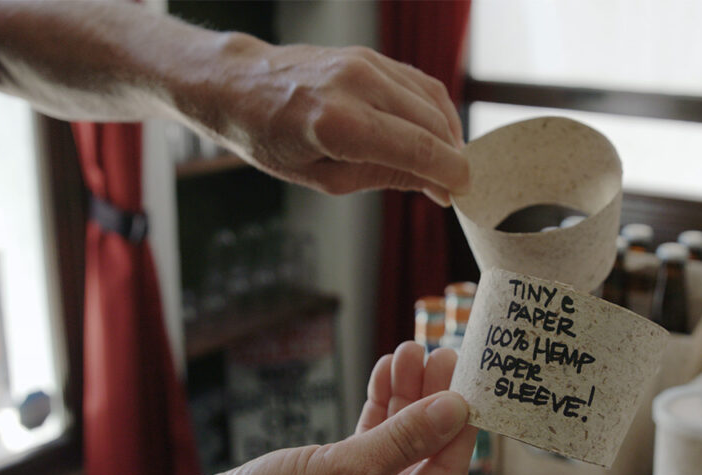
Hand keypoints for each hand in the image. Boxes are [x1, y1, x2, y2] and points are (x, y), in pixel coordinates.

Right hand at [160, 343, 476, 474]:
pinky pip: (367, 448)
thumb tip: (455, 411)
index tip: (468, 380)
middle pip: (422, 458)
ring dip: (403, 399)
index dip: (459, 427)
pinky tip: (385, 374)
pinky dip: (376, 411)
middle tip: (442, 353)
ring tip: (411, 351)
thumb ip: (402, 442)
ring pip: (396, 447)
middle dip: (430, 402)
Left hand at [183, 39, 468, 206]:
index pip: (417, 148)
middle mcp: (356, 86)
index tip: (463, 191)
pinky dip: (434, 110)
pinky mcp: (368, 55)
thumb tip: (433, 185)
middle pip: (431, 124)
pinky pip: (417, 83)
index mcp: (338, 124)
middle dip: (451, 157)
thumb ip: (383, 177)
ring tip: (445, 162)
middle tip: (454, 185)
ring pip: (431, 99)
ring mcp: (364, 63)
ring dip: (447, 133)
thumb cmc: (270, 138)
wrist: (237, 85)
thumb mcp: (323, 177)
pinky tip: (434, 133)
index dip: (449, 173)